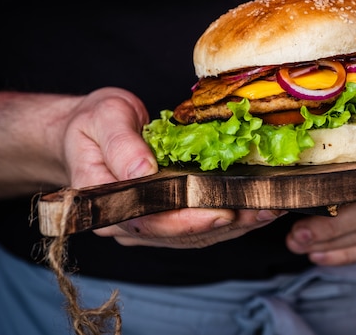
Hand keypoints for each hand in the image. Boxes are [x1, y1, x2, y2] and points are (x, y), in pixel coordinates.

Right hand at [62, 87, 283, 247]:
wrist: (87, 132)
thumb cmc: (91, 124)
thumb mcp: (102, 120)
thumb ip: (121, 145)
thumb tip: (143, 171)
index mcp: (108, 204)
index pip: (152, 221)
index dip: (189, 220)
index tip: (224, 213)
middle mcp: (129, 222)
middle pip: (181, 234)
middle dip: (226, 224)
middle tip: (263, 210)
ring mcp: (148, 223)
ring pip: (195, 235)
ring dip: (235, 225)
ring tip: (268, 210)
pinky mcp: (165, 215)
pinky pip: (198, 223)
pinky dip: (228, 217)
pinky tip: (254, 207)